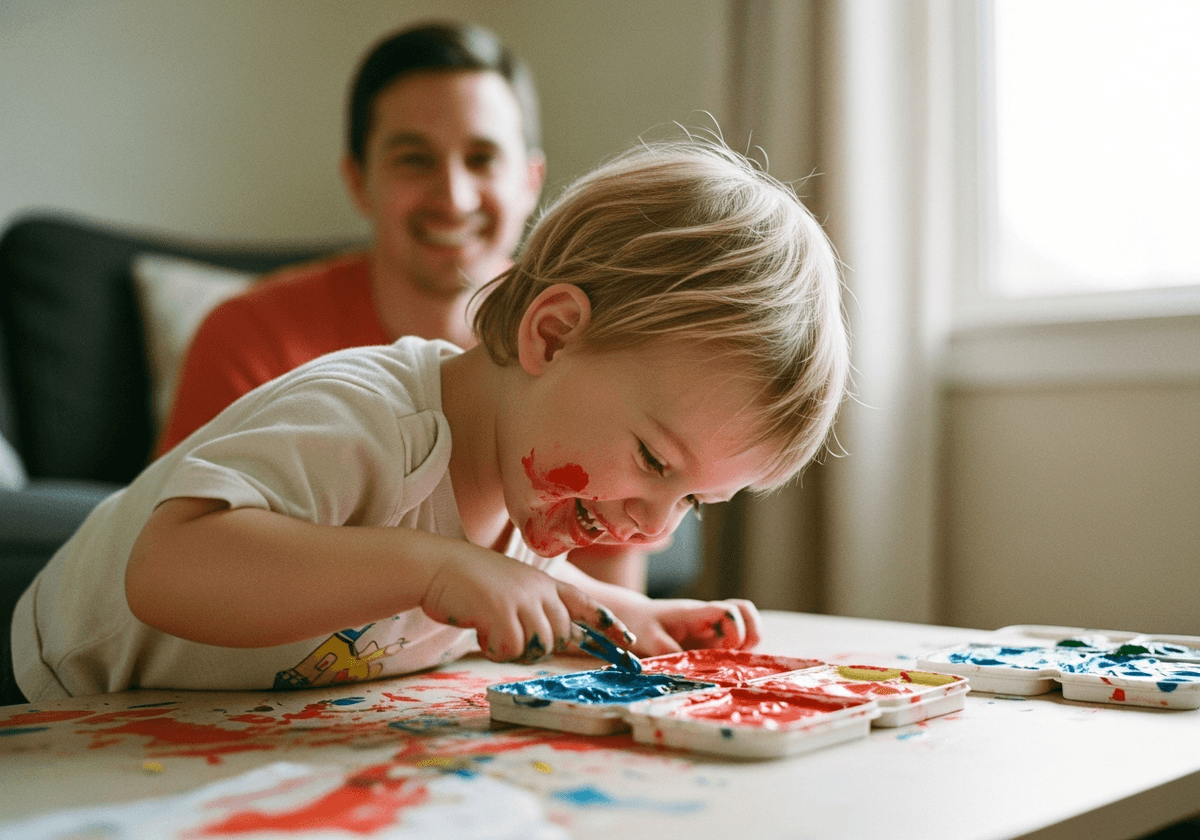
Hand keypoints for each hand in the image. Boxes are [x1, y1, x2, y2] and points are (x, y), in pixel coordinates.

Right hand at [421, 545, 634, 663]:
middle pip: (560, 636)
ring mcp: (522, 599)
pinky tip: (481, 630)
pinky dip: (494, 649)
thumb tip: (564, 636)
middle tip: (507, 633)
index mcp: (544, 582)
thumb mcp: (514, 587)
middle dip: (538, 645)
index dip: (608, 623)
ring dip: (515, 647)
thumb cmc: (471, 581)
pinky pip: (511, 650)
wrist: (436, 565)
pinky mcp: (502, 611)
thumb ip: (539, 606)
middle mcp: (539, 589)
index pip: (585, 603)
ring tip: (492, 628)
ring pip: (539, 646)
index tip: (629, 640)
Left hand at [620, 598, 761, 656]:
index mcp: (697, 614)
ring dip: (749, 647)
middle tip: (741, 656)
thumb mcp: (648, 637)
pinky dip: (739, 658)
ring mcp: (714, 632)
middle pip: (747, 614)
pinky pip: (736, 648)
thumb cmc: (642, 624)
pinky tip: (728, 673)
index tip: (729, 648)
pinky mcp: (712, 646)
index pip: (729, 610)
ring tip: (736, 667)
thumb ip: (666, 650)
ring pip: (746, 630)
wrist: (637, 619)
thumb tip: (687, 669)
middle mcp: (711, 620)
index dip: (737, 627)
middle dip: (753, 634)